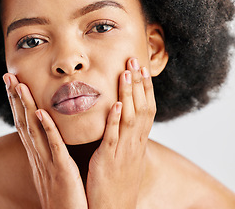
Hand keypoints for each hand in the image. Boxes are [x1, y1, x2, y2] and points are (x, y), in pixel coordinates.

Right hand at [3, 73, 87, 208]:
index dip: (18, 104)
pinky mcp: (62, 171)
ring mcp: (48, 163)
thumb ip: (51, 155)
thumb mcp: (54, 173)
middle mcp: (38, 157)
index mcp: (38, 157)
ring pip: (34, 130)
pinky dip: (47, 128)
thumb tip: (49, 140)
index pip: (25, 125)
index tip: (13, 85)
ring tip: (19, 85)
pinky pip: (54, 146)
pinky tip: (42, 112)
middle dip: (16, 99)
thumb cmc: (65, 198)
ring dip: (26, 106)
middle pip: (24, 122)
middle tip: (9, 76)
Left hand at [86, 58, 155, 208]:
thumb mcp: (124, 154)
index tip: (141, 67)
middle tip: (135, 60)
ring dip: (129, 95)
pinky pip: (114, 138)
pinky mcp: (108, 160)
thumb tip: (121, 117)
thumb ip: (123, 135)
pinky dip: (117, 121)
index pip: (146, 109)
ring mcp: (123, 151)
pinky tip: (117, 105)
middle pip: (141, 108)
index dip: (144, 88)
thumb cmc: (116, 179)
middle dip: (139, 84)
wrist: (114, 207)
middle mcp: (134, 143)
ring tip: (127, 73)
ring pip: (130, 119)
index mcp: (137, 141)